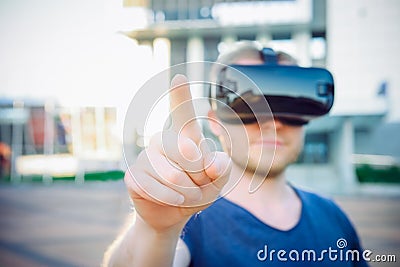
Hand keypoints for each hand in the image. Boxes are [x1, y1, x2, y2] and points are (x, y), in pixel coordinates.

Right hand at [124, 74, 231, 232]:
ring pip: (172, 174)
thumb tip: (214, 162)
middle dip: (201, 175)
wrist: (175, 214)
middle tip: (200, 185)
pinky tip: (176, 200)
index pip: (181, 113)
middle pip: (187, 151)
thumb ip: (222, 169)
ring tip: (189, 195)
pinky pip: (154, 188)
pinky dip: (172, 198)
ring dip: (188, 191)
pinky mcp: (133, 176)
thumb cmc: (198, 189)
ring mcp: (145, 157)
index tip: (179, 77)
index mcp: (184, 136)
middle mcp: (161, 140)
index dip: (180, 95)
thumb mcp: (217, 181)